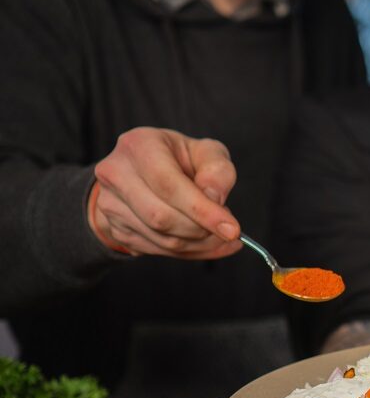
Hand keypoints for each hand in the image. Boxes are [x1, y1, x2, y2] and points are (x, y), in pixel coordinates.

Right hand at [89, 127, 240, 258]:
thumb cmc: (179, 157)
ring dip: (198, 243)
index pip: (169, 185)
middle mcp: (117, 173)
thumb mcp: (205, 151)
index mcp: (139, 145)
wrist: (143, 171)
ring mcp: (110, 204)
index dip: (202, 210)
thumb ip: (217, 169)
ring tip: (219, 234)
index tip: (232, 229)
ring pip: (159, 238)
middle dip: (201, 229)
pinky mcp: (115, 228)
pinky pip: (156, 250)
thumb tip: (215, 198)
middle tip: (228, 230)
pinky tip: (207, 244)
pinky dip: (189, 252)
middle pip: (161, 216)